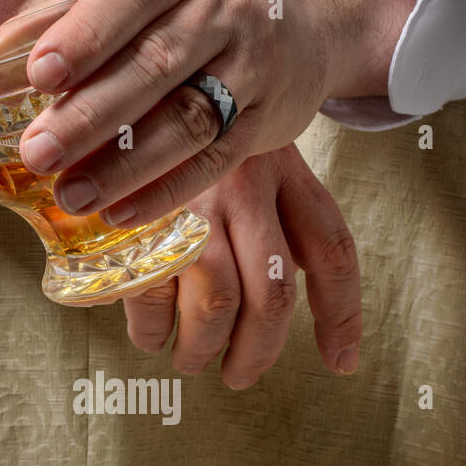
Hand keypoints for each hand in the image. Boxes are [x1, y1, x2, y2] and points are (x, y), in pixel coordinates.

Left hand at [13, 0, 424, 229]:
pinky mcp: (271, 120)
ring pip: (187, 120)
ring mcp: (254, 65)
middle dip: (91, 115)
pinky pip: (215, 161)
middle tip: (36, 153)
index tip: (38, 74)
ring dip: (124, 166)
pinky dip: (165, 191)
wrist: (312, 9)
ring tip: (70, 196)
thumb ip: (59, 21)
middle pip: (155, 66)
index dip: (85, 33)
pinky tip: (120, 212)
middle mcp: (225, 8)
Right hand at [123, 144, 361, 386]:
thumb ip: (280, 223)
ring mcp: (190, 204)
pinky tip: (152, 335)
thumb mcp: (251, 158)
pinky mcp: (137, 218)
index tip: (341, 362)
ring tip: (192, 359)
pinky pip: (153, 297)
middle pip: (272, 294)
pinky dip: (152, 331)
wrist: (125, 90)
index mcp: (284, 172)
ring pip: (217, 305)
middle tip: (240, 375)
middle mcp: (244, 186)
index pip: (331, 251)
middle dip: (258, 352)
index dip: (341, 317)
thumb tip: (300, 329)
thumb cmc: (192, 141)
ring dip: (204, 349)